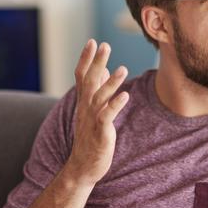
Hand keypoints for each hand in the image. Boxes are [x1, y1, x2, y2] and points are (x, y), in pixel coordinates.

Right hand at [65, 39, 128, 185]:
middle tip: (104, 45)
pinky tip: (126, 95)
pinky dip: (115, 105)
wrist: (82, 167)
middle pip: (89, 81)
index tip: (92, 41)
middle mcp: (85, 108)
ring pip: (99, 97)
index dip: (86, 59)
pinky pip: (106, 116)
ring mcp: (92, 120)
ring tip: (122, 68)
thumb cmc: (90, 138)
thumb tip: (105, 70)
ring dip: (110, 82)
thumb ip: (97, 91)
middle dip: (96, 63)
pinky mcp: (100, 132)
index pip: (82, 76)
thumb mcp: (92, 112)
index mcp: (84, 102)